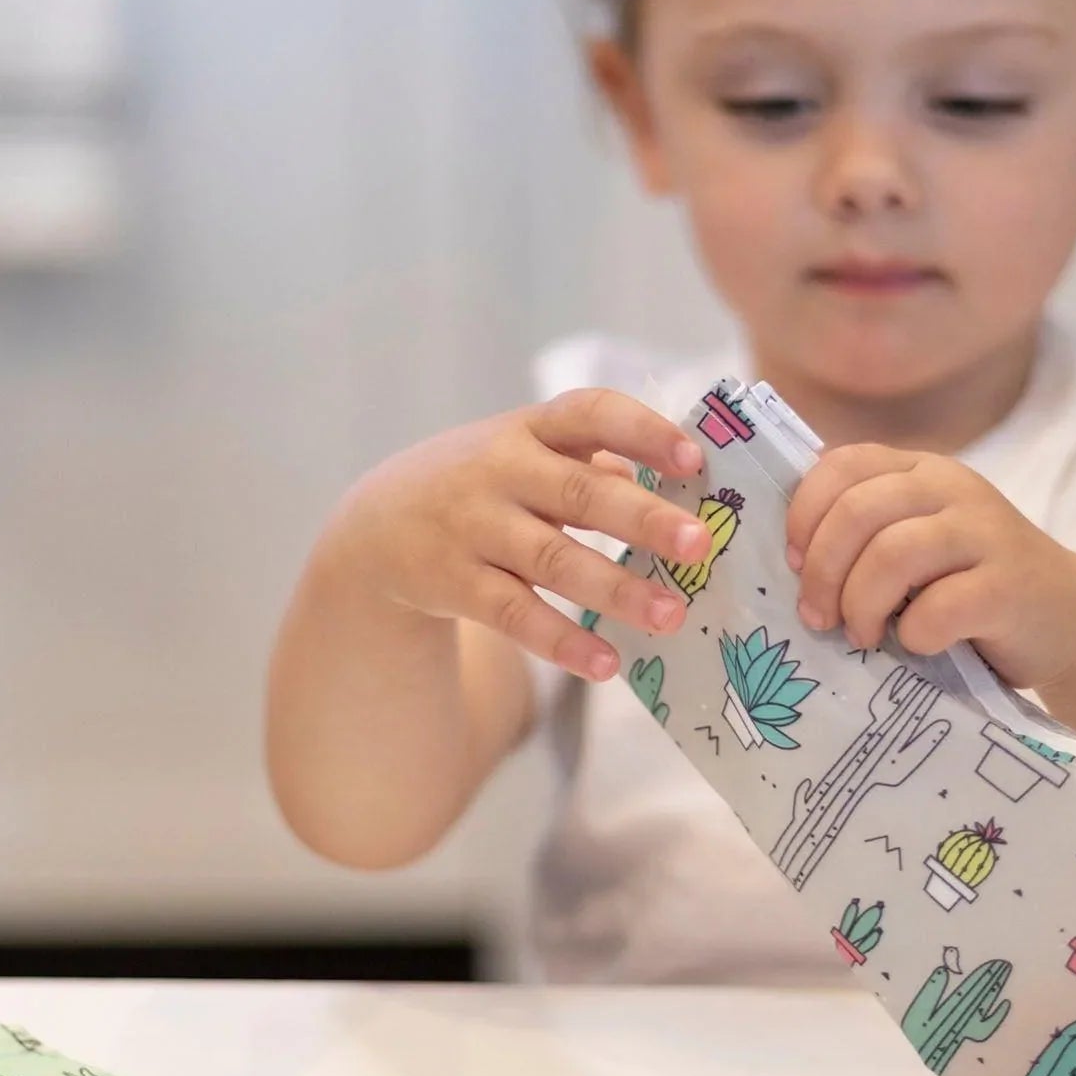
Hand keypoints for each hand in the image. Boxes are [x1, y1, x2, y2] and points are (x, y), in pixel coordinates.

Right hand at [334, 390, 710, 682]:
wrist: (378, 526)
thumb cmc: (486, 486)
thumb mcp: (527, 456)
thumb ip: (594, 464)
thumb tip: (680, 489)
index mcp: (530, 429)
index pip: (590, 412)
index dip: (643, 431)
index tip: (694, 459)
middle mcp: (500, 469)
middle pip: (579, 490)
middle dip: (642, 517)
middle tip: (698, 544)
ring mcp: (473, 526)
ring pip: (553, 560)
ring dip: (616, 588)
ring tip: (672, 616)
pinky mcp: (452, 581)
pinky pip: (515, 614)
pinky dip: (562, 640)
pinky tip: (606, 663)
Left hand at [783, 446, 1075, 689]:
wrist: (1069, 621)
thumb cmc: (972, 587)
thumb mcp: (917, 544)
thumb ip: (866, 532)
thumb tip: (789, 557)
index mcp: (922, 470)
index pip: (842, 464)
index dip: (805, 513)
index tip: (795, 564)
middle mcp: (955, 488)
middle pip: (858, 511)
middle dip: (824, 571)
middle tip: (819, 618)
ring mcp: (988, 533)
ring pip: (893, 554)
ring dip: (861, 604)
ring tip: (864, 636)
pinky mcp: (1012, 586)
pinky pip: (939, 606)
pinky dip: (915, 633)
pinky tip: (919, 644)